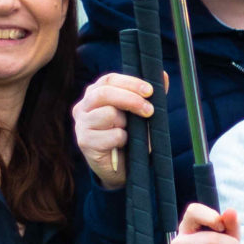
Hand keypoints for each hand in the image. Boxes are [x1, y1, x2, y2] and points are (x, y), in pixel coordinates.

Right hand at [74, 72, 157, 189]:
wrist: (121, 168)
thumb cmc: (129, 137)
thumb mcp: (141, 114)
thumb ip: (148, 96)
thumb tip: (162, 75)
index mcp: (95, 94)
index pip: (109, 79)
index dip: (130, 82)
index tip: (150, 90)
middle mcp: (83, 106)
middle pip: (104, 94)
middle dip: (131, 99)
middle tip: (149, 110)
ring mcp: (81, 124)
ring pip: (108, 114)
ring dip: (126, 124)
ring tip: (128, 133)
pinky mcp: (84, 142)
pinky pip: (111, 135)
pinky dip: (123, 140)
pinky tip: (121, 145)